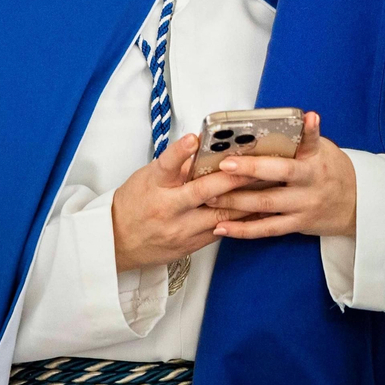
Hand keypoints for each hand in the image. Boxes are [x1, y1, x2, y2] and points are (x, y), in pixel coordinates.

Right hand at [111, 134, 252, 270]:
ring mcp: (180, 230)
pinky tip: (259, 209)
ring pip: (220, 214)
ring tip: (268, 185)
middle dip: (233, 178)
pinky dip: (241, 219)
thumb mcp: (147, 178)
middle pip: (202, 192)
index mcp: (153, 186)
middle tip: (255, 164)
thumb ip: (177, 166)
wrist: (116, 243)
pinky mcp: (191, 245)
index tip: (194, 138)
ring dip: (246, 200)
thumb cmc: (134, 204)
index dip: (180, 151)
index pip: (165, 165)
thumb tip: (207, 150)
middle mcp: (167, 208)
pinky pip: (222, 230)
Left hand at [207, 112, 357, 238]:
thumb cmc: (331, 172)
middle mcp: (310, 182)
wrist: (355, 205)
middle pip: (279, 175)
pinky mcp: (296, 224)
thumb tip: (286, 119)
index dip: (307, 130)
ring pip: (266, 204)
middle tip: (223, 166)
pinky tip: (222, 227)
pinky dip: (243, 230)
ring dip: (236, 201)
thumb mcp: (323, 150)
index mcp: (316, 159)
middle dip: (249, 170)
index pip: (310, 141)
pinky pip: (266, 229)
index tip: (305, 117)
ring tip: (210, 196)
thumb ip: (302, 140)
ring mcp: (303, 205)